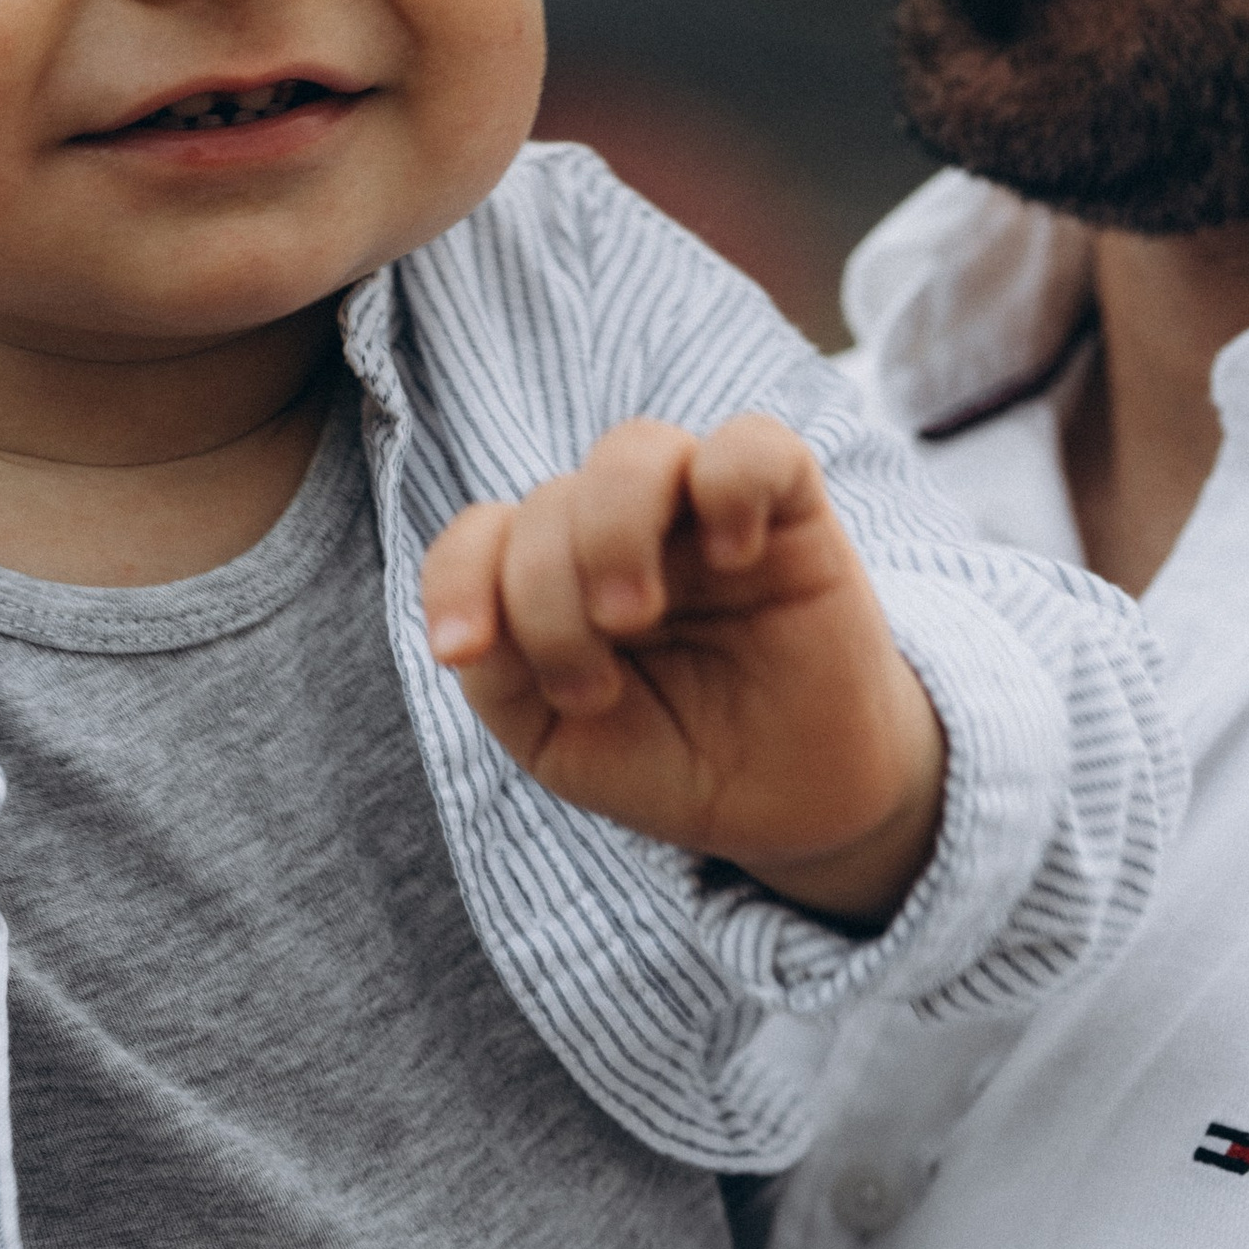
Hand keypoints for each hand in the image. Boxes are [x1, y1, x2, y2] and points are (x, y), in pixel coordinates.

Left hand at [422, 413, 945, 923]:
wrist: (792, 803)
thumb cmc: (669, 759)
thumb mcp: (559, 742)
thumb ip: (501, 675)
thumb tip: (476, 621)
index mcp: (552, 575)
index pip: (482, 533)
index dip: (456, 579)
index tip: (463, 651)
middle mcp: (619, 529)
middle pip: (552, 499)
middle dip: (546, 595)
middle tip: (591, 690)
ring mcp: (701, 513)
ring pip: (636, 448)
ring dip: (613, 529)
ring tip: (631, 615)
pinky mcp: (790, 512)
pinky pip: (754, 446)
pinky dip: (729, 485)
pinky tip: (733, 556)